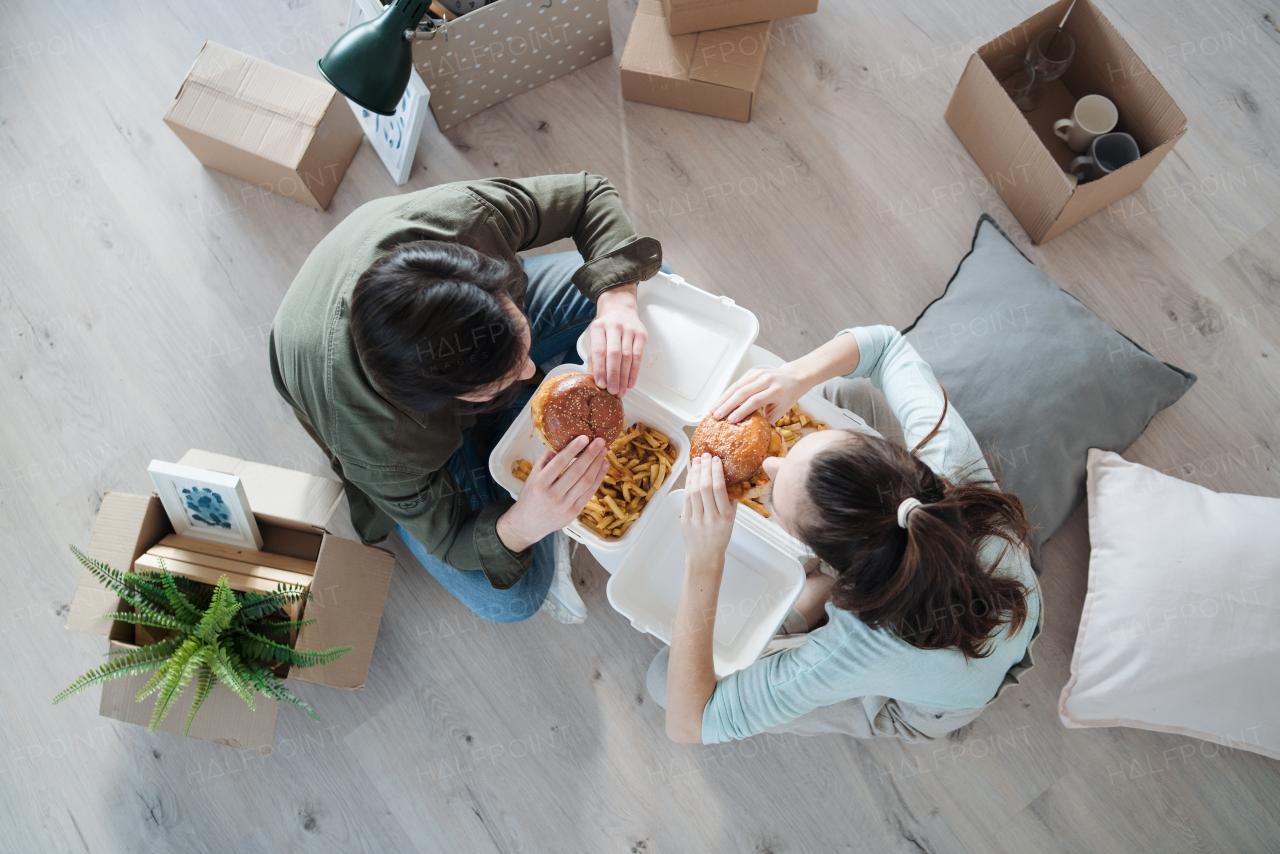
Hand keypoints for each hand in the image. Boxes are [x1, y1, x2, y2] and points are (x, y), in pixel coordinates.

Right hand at [497, 435, 608, 551]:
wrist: (529, 524)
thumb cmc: (531, 497)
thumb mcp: (533, 476)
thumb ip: (546, 458)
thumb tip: (561, 438)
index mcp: (539, 484)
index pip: (559, 463)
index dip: (573, 449)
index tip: (584, 437)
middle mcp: (552, 496)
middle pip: (576, 472)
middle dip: (590, 455)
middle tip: (600, 441)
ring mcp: (564, 506)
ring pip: (586, 482)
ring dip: (597, 465)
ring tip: (603, 451)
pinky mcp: (574, 512)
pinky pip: (589, 493)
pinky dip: (598, 478)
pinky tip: (603, 466)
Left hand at [589, 283, 645, 396]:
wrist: (620, 308)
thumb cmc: (606, 328)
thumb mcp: (595, 338)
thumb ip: (593, 358)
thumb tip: (593, 380)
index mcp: (598, 327)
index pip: (599, 351)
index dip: (600, 369)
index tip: (600, 384)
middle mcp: (614, 326)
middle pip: (614, 354)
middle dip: (613, 375)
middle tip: (612, 391)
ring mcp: (629, 329)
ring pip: (627, 356)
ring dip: (624, 376)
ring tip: (621, 391)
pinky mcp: (641, 334)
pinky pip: (638, 356)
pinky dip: (634, 371)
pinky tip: (630, 382)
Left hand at [681, 454, 736, 568]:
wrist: (705, 556)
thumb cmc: (720, 537)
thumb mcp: (732, 520)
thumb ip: (731, 501)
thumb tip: (730, 478)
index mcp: (725, 517)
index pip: (719, 489)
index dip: (716, 472)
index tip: (716, 460)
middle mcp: (711, 518)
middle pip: (705, 487)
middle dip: (705, 468)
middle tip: (706, 456)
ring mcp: (696, 519)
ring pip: (694, 491)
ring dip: (695, 473)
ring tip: (697, 461)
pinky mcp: (685, 520)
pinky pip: (686, 498)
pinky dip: (689, 484)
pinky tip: (691, 474)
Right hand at [712, 364, 808, 423]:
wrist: (793, 378)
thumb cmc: (788, 395)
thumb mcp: (782, 410)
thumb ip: (767, 418)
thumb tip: (751, 429)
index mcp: (776, 391)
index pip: (755, 400)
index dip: (742, 410)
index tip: (731, 420)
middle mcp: (766, 380)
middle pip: (743, 392)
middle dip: (727, 405)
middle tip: (717, 416)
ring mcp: (758, 374)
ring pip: (737, 386)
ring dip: (723, 398)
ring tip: (713, 409)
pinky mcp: (752, 372)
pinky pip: (738, 382)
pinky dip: (728, 392)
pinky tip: (720, 401)